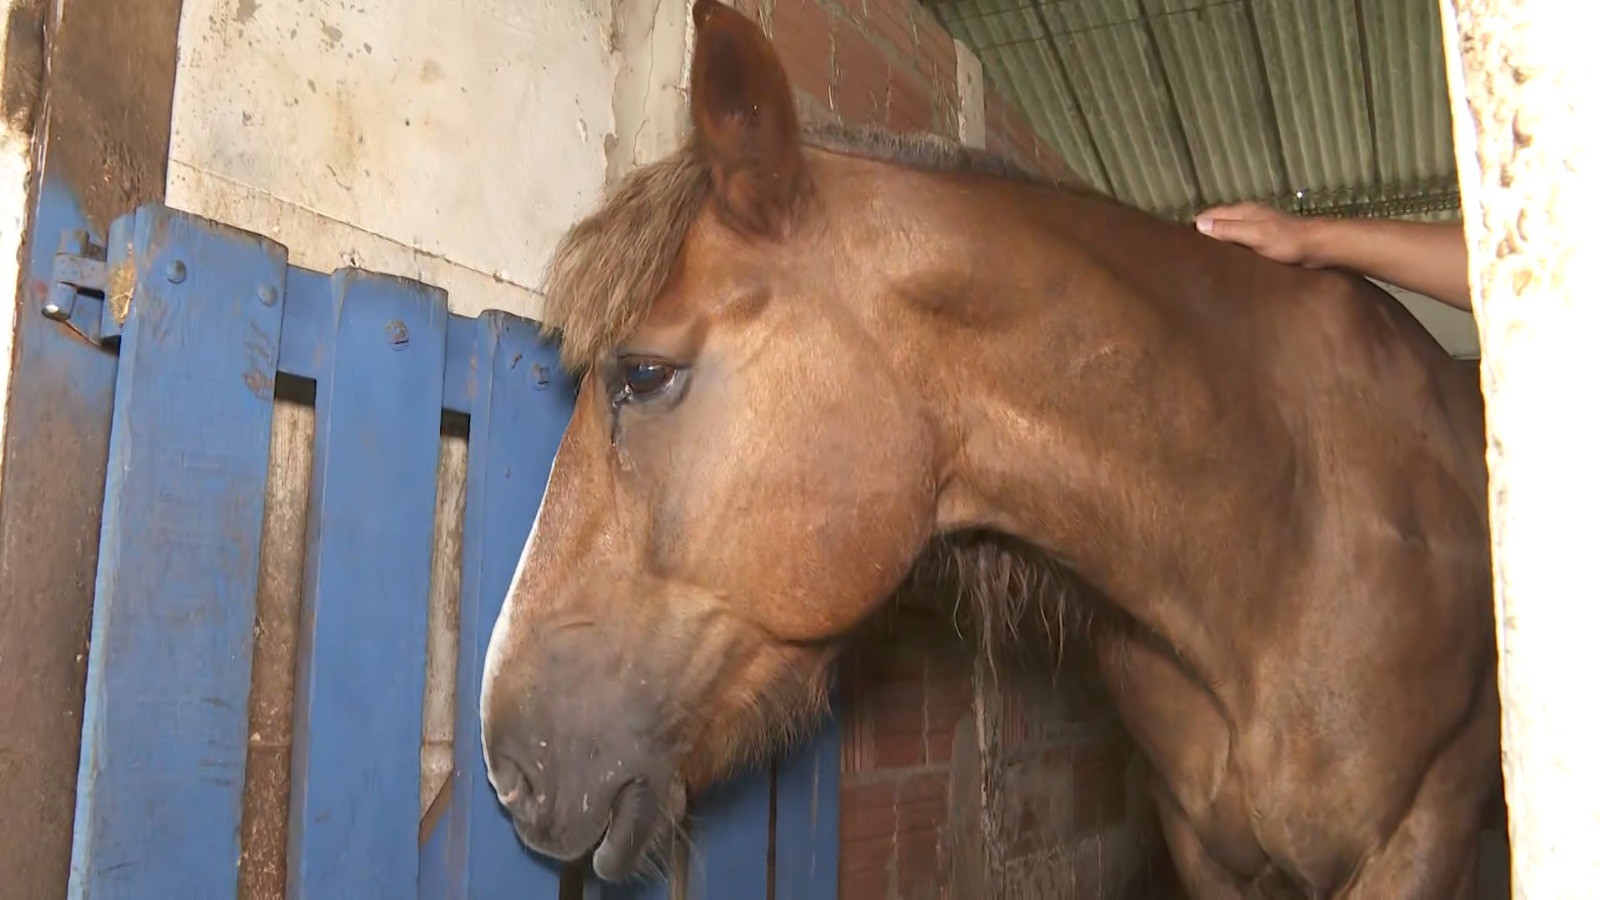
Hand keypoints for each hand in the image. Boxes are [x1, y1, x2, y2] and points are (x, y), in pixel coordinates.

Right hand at [1193, 202, 1322, 266]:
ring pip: (1229, 232)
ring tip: (1203, 259)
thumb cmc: (1287, 241)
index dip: (1195, 226)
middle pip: (1218, 222)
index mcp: (1243, 211)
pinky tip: (1227, 260)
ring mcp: (1256, 227)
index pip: (1209, 215)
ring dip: (1217, 242)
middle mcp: (1247, 216)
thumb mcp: (1255, 235)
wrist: (1319, 247)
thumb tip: (1199, 225)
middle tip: (1188, 254)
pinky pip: (1240, 241)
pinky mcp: (1264, 239)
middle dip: (1204, 233)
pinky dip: (1230, 248)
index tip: (1180, 242)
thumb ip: (1228, 230)